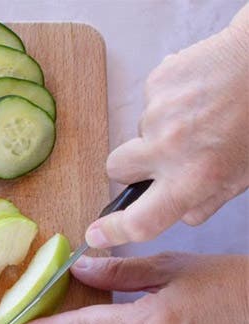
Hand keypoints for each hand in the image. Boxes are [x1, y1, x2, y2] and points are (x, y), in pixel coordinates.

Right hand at [86, 5, 248, 247]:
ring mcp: (158, 113)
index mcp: (193, 178)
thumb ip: (208, 199)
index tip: (96, 234)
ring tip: (200, 113)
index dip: (113, 231)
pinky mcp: (157, 82)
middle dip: (132, 165)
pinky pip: (152, 99)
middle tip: (161, 155)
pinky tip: (200, 91)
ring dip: (160, 128)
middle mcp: (168, 148)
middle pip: (117, 168)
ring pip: (140, 131)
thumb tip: (182, 211)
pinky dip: (170, 99)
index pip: (139, 220)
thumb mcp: (245, 174)